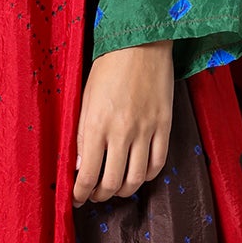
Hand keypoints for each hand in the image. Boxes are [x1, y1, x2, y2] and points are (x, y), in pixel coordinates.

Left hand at [73, 42, 173, 205]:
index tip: (77, 199)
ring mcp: (146, 130)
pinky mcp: (164, 125)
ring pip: (137, 178)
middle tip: (95, 195)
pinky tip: (139, 174)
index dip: (81, 193)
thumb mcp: (85, 99)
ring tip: (116, 188)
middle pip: (112, 182)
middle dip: (101, 195)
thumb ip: (81, 135)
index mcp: (96, 125)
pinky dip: (148, 176)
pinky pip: (158, 163)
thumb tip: (80, 166)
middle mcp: (122, 132)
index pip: (88, 174)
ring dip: (124, 190)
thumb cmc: (108, 67)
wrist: (140, 43)